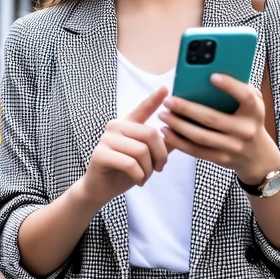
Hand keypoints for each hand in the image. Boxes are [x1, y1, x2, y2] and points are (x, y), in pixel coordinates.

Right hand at [73, 86, 169, 207]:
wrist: (100, 189)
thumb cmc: (124, 172)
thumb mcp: (147, 157)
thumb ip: (161, 145)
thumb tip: (179, 134)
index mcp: (127, 124)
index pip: (143, 108)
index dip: (154, 99)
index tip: (166, 89)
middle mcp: (116, 126)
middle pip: (150, 134)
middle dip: (161, 155)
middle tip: (159, 169)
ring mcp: (106, 139)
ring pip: (141, 151)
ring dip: (149, 169)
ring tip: (145, 177)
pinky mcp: (100, 154)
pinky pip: (130, 164)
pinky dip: (139, 176)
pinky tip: (138, 181)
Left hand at [160, 73, 279, 183]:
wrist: (258, 156)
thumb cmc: (249, 120)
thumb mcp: (253, 103)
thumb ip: (240, 88)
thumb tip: (213, 72)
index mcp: (255, 111)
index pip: (245, 96)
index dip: (230, 86)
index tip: (212, 76)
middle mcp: (246, 130)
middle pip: (212, 119)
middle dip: (187, 109)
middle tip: (168, 101)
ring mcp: (234, 147)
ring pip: (201, 137)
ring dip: (178, 126)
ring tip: (163, 115)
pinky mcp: (222, 159)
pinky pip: (197, 151)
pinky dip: (179, 142)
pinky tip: (167, 132)